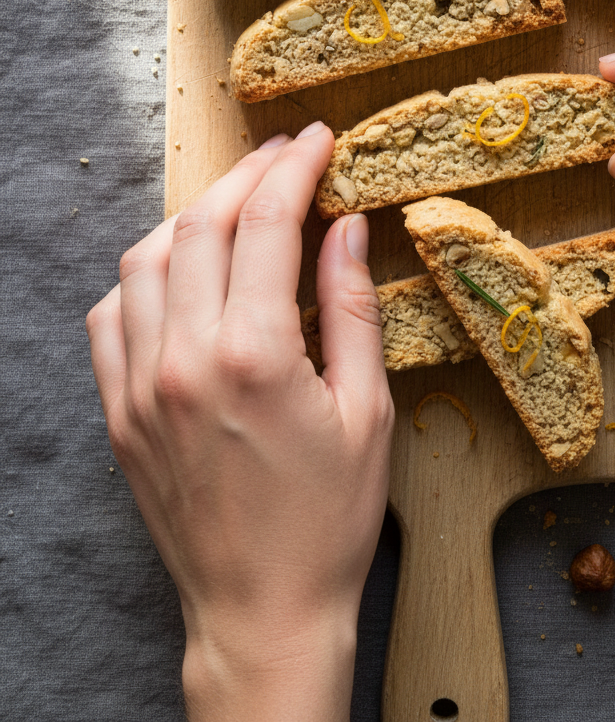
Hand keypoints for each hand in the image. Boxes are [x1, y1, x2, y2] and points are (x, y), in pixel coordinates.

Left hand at [85, 123, 393, 721]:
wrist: (262, 610)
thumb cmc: (328, 520)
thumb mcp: (367, 412)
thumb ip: (351, 308)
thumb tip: (348, 226)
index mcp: (254, 355)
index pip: (266, 223)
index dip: (293, 168)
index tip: (315, 141)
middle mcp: (183, 359)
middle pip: (203, 224)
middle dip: (246, 176)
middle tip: (283, 157)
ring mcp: (139, 385)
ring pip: (147, 259)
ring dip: (193, 217)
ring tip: (237, 209)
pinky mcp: (117, 411)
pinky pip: (111, 314)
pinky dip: (144, 276)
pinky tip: (182, 274)